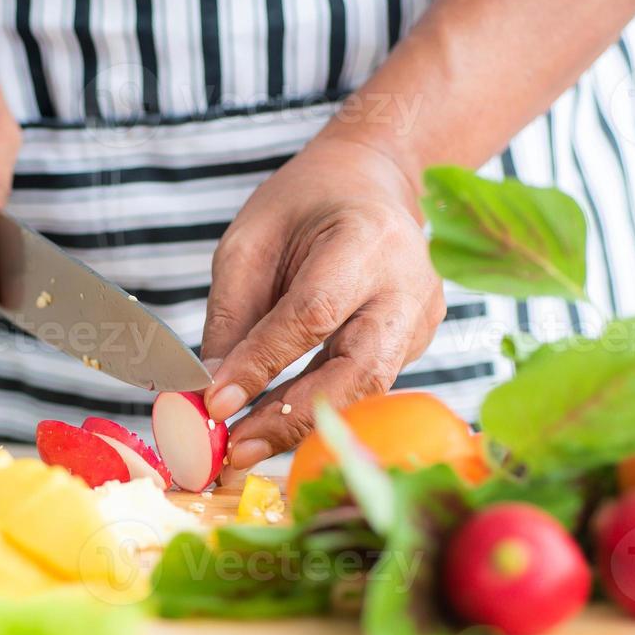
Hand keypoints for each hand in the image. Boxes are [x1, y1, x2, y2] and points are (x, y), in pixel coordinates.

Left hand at [200, 135, 445, 469]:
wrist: (375, 183)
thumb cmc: (307, 203)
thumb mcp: (251, 239)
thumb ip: (233, 314)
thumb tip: (213, 390)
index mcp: (365, 240)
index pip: (312, 315)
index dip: (263, 364)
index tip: (214, 403)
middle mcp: (407, 284)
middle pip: (358, 371)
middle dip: (292, 418)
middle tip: (235, 452)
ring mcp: (421, 318)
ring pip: (367, 392)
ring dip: (303, 426)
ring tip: (245, 451)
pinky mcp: (418, 342)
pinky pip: (367, 387)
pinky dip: (319, 411)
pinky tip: (276, 427)